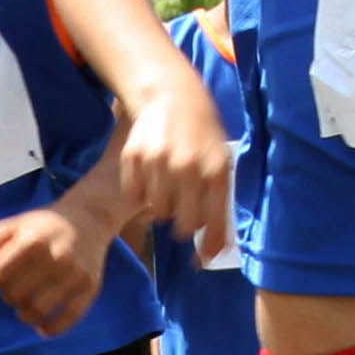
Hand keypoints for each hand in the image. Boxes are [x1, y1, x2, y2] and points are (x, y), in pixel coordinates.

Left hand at [0, 205, 102, 334]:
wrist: (90, 219)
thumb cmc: (42, 226)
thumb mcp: (12, 225)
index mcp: (34, 239)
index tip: (5, 270)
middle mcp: (57, 256)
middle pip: (16, 294)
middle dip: (9, 296)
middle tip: (16, 289)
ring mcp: (75, 273)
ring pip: (39, 310)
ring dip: (25, 316)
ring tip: (25, 307)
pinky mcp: (91, 288)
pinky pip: (68, 319)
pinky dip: (51, 329)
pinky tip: (42, 328)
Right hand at [121, 69, 233, 247]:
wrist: (173, 96)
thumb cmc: (203, 137)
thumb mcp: (221, 164)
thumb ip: (220, 206)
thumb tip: (216, 253)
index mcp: (215, 170)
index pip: (213, 222)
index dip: (210, 245)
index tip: (204, 258)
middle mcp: (187, 166)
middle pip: (184, 225)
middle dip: (185, 226)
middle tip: (183, 211)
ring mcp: (158, 161)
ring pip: (159, 212)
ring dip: (164, 208)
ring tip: (168, 189)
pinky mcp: (134, 156)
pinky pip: (136, 195)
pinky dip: (142, 193)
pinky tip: (151, 177)